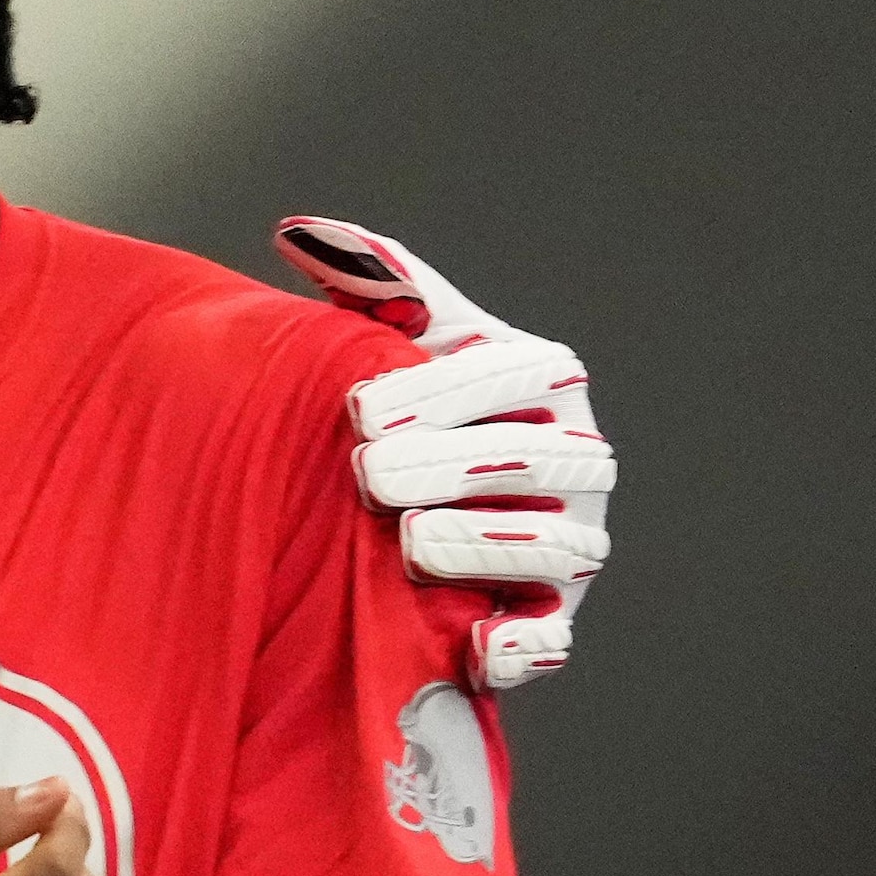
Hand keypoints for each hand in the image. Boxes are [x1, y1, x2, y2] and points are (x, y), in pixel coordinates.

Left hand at [277, 217, 613, 690]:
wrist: (382, 526)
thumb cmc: (396, 417)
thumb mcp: (385, 349)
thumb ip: (364, 289)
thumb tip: (300, 230)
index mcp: (545, 384)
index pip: (525, 375)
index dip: (447, 390)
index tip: (359, 408)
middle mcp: (575, 462)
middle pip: (541, 461)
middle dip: (455, 466)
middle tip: (367, 474)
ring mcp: (568, 544)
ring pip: (559, 547)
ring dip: (483, 545)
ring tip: (407, 541)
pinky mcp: (546, 623)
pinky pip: (553, 641)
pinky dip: (523, 646)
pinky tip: (476, 643)